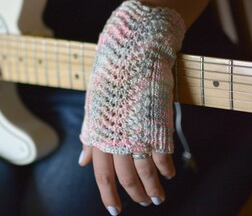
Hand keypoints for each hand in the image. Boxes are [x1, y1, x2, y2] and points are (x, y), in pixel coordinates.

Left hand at [79, 0, 184, 214]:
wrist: (132, 51)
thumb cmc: (110, 78)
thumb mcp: (94, 106)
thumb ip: (90, 135)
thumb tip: (83, 161)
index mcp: (99, 133)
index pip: (101, 174)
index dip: (108, 195)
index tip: (115, 210)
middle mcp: (117, 137)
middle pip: (125, 178)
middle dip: (135, 194)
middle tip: (144, 203)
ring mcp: (138, 131)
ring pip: (145, 172)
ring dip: (152, 189)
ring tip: (157, 198)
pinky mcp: (158, 124)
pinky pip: (163, 156)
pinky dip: (166, 169)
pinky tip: (168, 174)